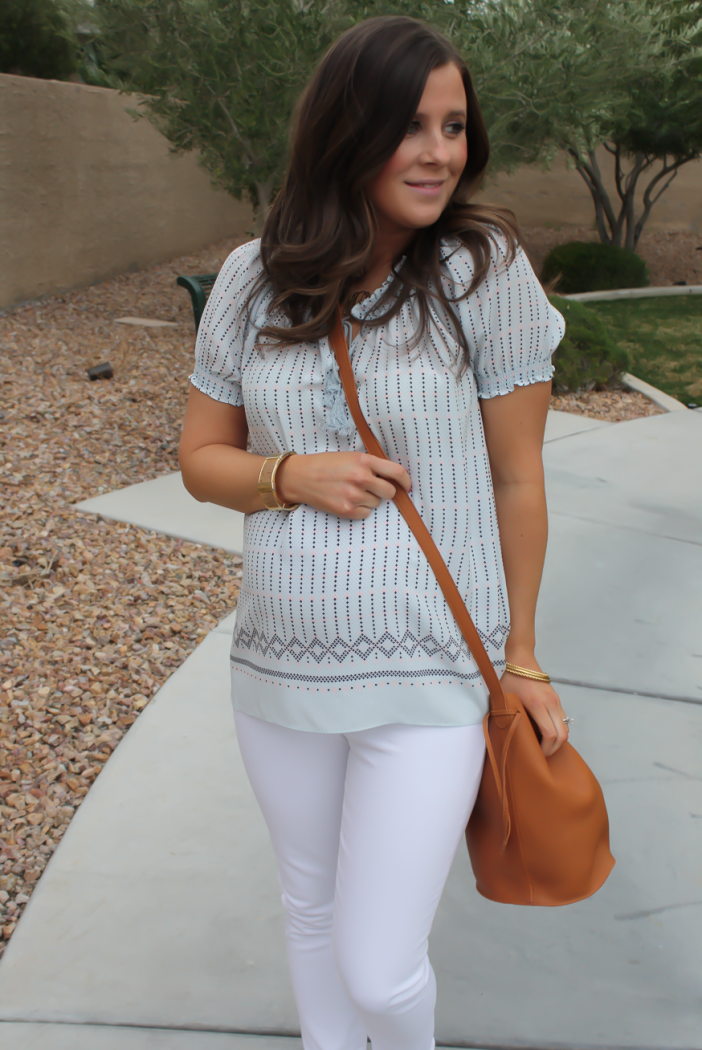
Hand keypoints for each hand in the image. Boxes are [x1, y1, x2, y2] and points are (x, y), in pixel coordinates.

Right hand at [276, 451, 410, 519]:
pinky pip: (366, 514)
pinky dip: (360, 509)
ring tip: (352, 491)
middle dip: (384, 491)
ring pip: (377, 504)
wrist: (301, 477)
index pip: (396, 472)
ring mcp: (353, 495)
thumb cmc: (326, 465)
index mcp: (364, 461)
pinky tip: (347, 500)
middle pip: (389, 492)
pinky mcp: (346, 510)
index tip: (407, 486)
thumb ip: (371, 465)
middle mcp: (361, 477)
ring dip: (369, 500)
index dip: (406, 480)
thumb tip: (393, 479)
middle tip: (372, 488)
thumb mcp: (350, 456)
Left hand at [501, 669, 568, 756]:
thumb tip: (503, 734)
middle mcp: (551, 703)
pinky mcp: (557, 699)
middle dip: (554, 748)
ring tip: (544, 745)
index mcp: (537, 704)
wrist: (522, 660)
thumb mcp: (505, 698)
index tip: (537, 754)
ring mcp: (556, 701)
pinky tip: (546, 733)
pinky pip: (563, 720)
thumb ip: (507, 715)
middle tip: (543, 754)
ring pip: (565, 727)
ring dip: (558, 739)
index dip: (546, 749)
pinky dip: (558, 729)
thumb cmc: (511, 679)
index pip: (550, 734)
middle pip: (563, 734)